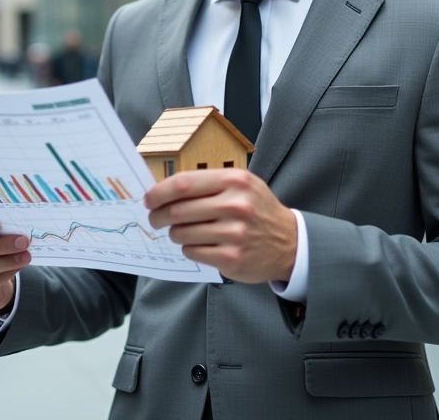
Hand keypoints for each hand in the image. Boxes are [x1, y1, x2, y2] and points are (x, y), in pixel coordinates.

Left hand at [145, 169, 296, 283]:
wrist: (289, 242)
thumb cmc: (257, 210)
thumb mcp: (241, 185)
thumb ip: (208, 183)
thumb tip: (165, 188)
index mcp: (234, 181)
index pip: (184, 184)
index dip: (159, 192)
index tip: (149, 199)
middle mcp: (235, 205)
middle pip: (178, 210)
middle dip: (158, 215)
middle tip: (154, 218)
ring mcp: (234, 233)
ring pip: (182, 233)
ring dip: (174, 233)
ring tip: (181, 231)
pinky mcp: (232, 257)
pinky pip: (193, 252)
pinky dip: (188, 248)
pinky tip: (198, 244)